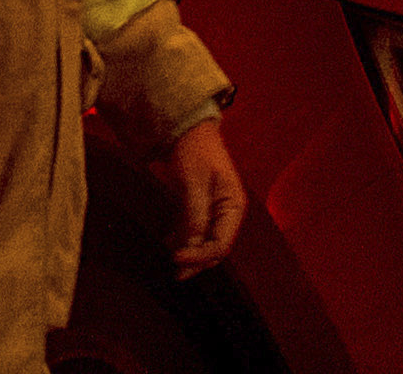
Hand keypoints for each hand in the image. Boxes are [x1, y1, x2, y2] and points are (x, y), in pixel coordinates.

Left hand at [165, 115, 244, 272]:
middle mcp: (228, 213)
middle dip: (196, 260)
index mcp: (233, 206)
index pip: (221, 244)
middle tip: (175, 271)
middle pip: (215, 248)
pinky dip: (184, 240)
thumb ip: (195, 215)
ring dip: (189, 252)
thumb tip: (192, 245)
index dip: (199, 256)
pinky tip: (169, 242)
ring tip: (170, 257)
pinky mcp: (202, 208)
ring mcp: (216, 211)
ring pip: (204, 242)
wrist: (188, 130)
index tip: (176, 258)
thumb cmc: (194, 152)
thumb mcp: (193, 183)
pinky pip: (196, 231)